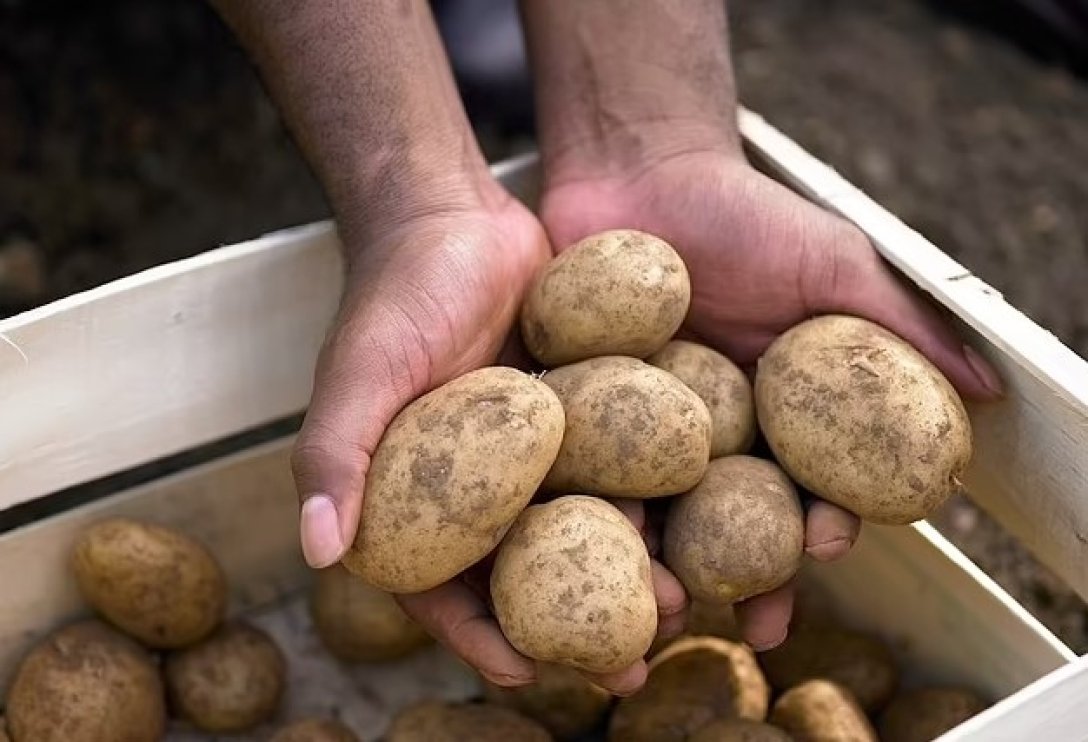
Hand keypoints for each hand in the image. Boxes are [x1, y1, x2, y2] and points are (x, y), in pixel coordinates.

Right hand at [289, 181, 685, 693]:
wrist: (457, 215)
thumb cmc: (395, 293)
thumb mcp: (359, 372)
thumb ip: (333, 455)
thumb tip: (317, 552)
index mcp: (412, 496)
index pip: (438, 589)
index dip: (478, 638)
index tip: (528, 675)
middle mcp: (475, 487)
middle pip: (524, 576)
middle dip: (574, 628)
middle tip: (629, 667)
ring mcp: (531, 454)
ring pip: (580, 532)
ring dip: (625, 574)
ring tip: (679, 606)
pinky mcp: (578, 415)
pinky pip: (614, 469)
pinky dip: (648, 500)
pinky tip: (695, 525)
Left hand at [539, 149, 1002, 649]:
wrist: (640, 170)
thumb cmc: (744, 214)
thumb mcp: (833, 264)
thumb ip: (900, 326)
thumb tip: (985, 393)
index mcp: (779, 414)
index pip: (809, 485)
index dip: (823, 522)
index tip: (829, 542)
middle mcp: (712, 434)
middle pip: (734, 523)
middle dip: (749, 577)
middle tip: (755, 622)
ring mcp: (641, 430)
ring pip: (659, 512)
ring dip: (669, 565)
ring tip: (669, 603)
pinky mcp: (579, 414)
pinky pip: (585, 469)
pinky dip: (591, 510)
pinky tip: (596, 544)